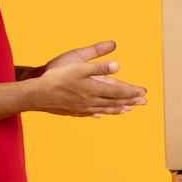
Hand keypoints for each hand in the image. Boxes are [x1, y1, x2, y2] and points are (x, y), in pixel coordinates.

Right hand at [30, 41, 147, 117]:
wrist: (37, 94)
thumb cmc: (57, 77)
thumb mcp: (79, 67)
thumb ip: (99, 66)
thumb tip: (118, 66)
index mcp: (94, 89)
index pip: (118, 91)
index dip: (132, 92)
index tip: (143, 92)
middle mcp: (91, 101)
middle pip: (114, 102)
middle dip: (130, 101)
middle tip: (142, 103)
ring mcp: (82, 108)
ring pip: (104, 109)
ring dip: (117, 109)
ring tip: (127, 110)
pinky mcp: (72, 111)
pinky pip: (89, 113)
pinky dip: (98, 113)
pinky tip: (98, 115)